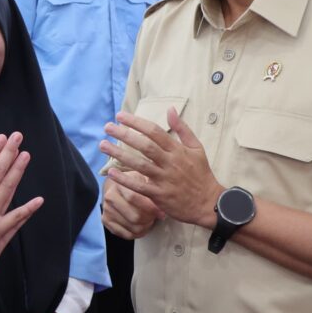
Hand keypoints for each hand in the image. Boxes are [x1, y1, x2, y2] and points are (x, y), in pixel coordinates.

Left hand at [100, 109, 221, 228]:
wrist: (208, 203)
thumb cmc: (201, 174)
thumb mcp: (197, 148)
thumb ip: (182, 129)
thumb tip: (170, 109)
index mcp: (178, 150)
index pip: (154, 131)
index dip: (136, 122)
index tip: (121, 116)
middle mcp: (170, 163)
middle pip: (144, 145)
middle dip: (124, 135)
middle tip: (107, 127)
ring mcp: (164, 179)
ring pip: (139, 164)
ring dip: (119, 154)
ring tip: (103, 145)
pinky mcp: (159, 195)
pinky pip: (139, 186)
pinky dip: (125, 180)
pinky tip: (111, 173)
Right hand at [102, 176, 161, 240]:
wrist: (116, 186)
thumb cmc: (134, 182)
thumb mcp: (142, 179)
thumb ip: (151, 191)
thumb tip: (161, 211)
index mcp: (119, 184)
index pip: (133, 198)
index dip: (150, 208)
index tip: (161, 212)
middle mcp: (109, 198)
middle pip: (135, 216)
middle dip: (149, 219)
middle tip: (155, 216)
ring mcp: (106, 211)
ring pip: (133, 227)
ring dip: (146, 227)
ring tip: (149, 220)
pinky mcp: (106, 221)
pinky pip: (127, 235)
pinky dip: (138, 233)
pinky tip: (142, 227)